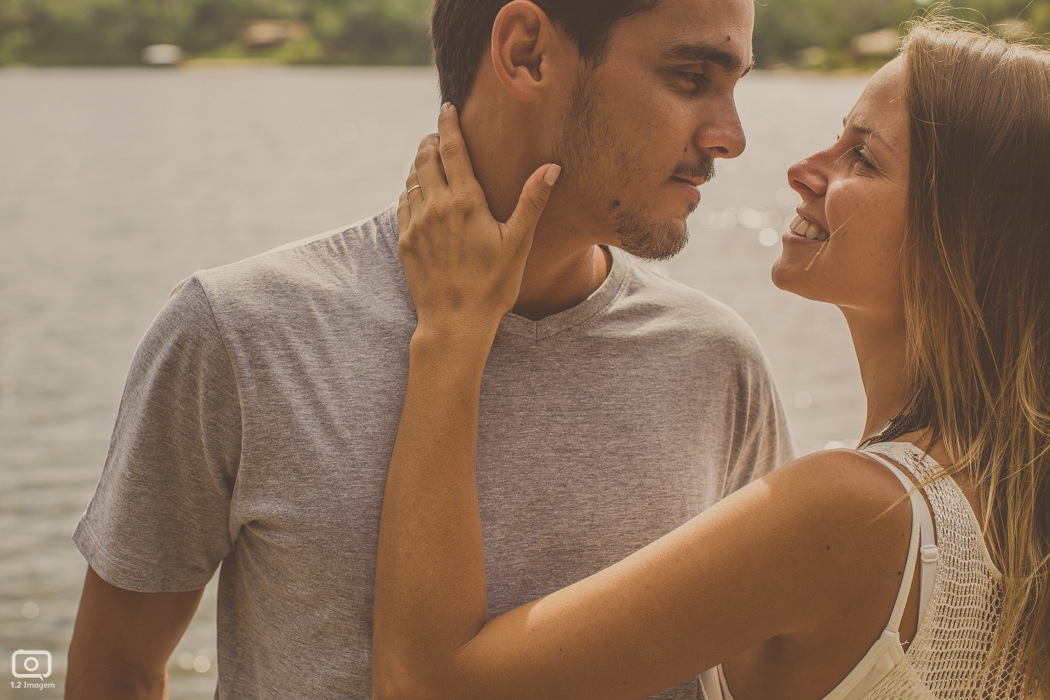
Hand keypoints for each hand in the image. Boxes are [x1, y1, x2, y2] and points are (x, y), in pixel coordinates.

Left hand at [397, 103, 559, 340]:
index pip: (451, 149)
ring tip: (429, 158)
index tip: (447, 108)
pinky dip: (410, 190)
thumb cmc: (492, 286)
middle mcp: (435, 207)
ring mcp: (416, 224)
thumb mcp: (518, 243)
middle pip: (426, 158)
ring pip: (412, 179)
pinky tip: (419, 193)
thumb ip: (532, 202)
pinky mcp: (405, 242)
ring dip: (420, 163)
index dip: (448, 124)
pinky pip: (403, 204)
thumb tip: (552, 168)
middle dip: (431, 140)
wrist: (454, 322)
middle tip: (438, 132)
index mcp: (465, 202)